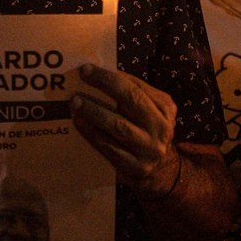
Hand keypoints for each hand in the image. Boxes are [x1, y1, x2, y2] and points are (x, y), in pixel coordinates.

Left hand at [70, 64, 179, 196]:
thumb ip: (135, 96)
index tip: (89, 69)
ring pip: (119, 125)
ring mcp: (149, 148)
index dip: (113, 77)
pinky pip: (109, 146)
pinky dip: (92, 133)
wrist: (161, 171)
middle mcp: (161, 127)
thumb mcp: (152, 113)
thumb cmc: (148, 134)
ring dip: (95, 111)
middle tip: (84, 75)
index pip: (138, 87)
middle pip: (133, 101)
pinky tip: (79, 122)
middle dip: (106, 84)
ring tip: (75, 101)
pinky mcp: (134, 166)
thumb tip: (102, 76)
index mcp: (165, 108)